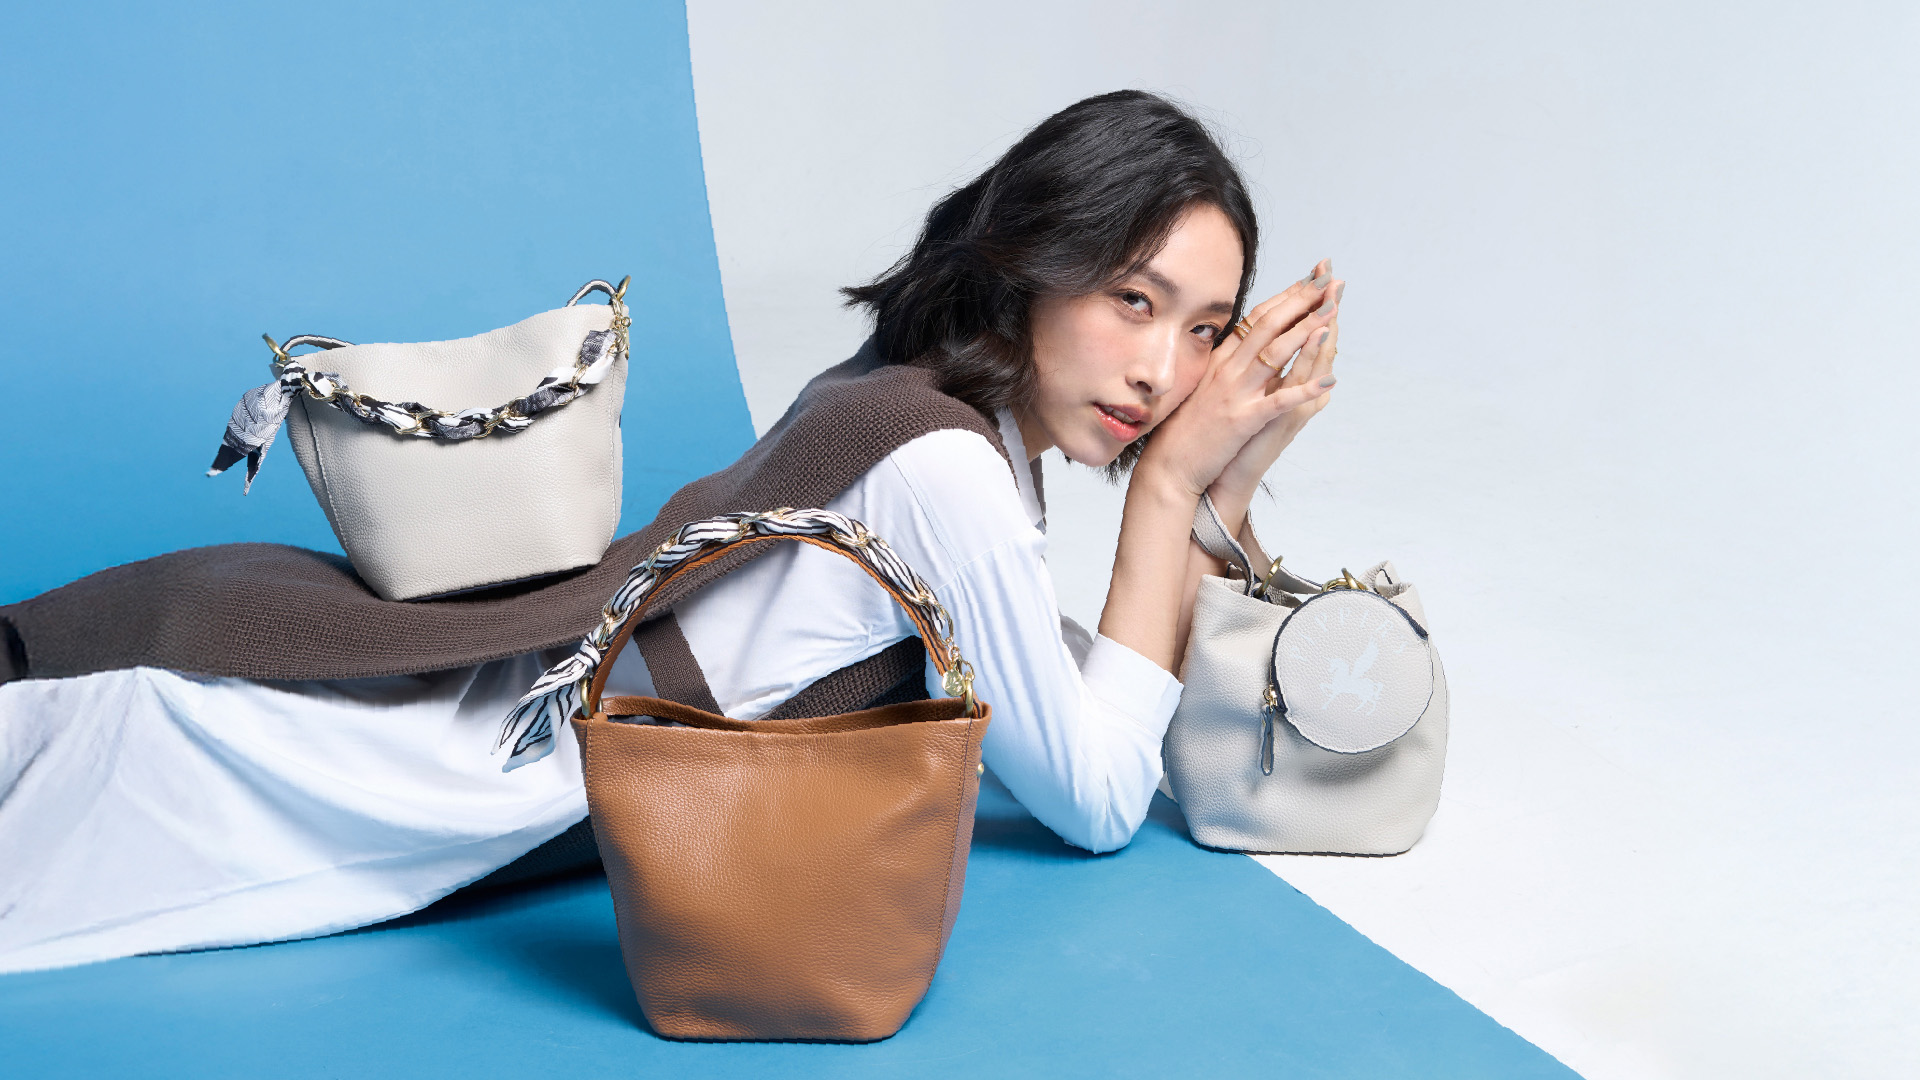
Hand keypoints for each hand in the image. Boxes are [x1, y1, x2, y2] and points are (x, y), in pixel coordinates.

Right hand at [1134, 259, 1340, 499]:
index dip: (1285, 296)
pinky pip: (1278, 401)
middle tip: (1328, 276)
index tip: (1310, 278)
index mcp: (1221, 360)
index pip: (1257, 319)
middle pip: (1269, 325)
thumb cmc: (1186, 428)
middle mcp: (1228, 370)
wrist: (1169, 463)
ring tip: (1333, 309)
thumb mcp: (1204, 384)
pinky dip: (1305, 390)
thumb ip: (1226, 363)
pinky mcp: (1242, 420)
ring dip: (1307, 329)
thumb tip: (1247, 344)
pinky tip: (1330, 381)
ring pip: (1275, 353)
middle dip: (1301, 299)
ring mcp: (1235, 393)